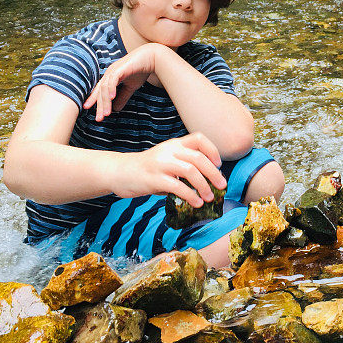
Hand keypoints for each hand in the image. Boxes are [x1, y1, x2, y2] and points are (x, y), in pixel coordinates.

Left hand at [83, 43, 166, 120]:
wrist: (152, 58)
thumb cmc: (142, 70)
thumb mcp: (131, 87)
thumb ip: (123, 97)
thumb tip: (116, 109)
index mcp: (111, 77)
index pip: (100, 90)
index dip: (94, 99)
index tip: (88, 109)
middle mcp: (110, 73)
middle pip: (101, 91)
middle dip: (99, 105)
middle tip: (99, 118)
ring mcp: (114, 70)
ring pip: (105, 88)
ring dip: (105, 102)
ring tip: (107, 113)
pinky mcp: (120, 69)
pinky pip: (113, 80)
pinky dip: (111, 90)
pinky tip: (112, 99)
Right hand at [112, 132, 226, 206]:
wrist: (120, 172)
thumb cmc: (148, 169)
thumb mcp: (167, 159)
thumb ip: (184, 165)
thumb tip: (209, 181)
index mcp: (174, 144)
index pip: (199, 139)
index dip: (212, 150)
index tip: (218, 164)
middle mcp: (169, 151)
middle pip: (198, 158)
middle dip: (213, 173)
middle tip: (222, 186)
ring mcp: (160, 163)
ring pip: (190, 171)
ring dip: (204, 186)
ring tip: (209, 197)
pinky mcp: (153, 178)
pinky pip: (177, 186)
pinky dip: (190, 196)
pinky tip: (196, 203)